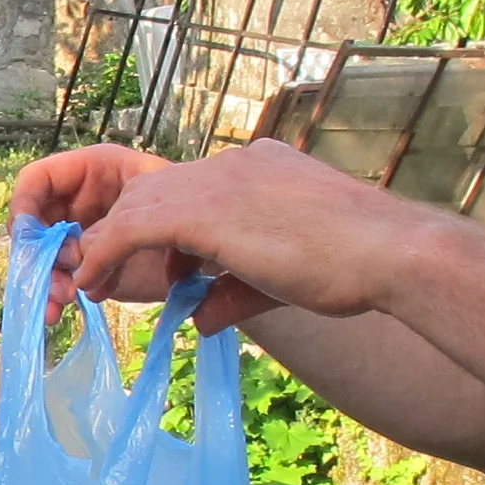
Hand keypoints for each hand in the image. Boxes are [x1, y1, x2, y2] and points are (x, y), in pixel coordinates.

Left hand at [62, 140, 436, 328]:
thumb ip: (236, 293)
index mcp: (260, 168)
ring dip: (111, 245)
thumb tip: (199, 320)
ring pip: (139, 203)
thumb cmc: (358, 268)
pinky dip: (108, 253)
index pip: (195, 190)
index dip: (169, 230)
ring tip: (95, 285)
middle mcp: (234, 164)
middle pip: (157, 189)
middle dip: (129, 232)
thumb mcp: (285, 279)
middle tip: (109, 275)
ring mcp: (218, 179)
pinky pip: (133, 226)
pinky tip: (95, 283)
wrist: (390, 252)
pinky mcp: (203, 208)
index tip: (166, 269)